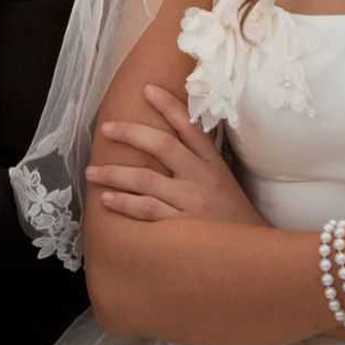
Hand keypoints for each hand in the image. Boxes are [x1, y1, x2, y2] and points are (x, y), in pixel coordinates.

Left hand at [87, 84, 264, 225]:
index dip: (169, 106)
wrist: (253, 255)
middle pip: (162, 146)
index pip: (190, 127)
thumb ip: (199, 160)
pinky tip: (107, 200)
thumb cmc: (233, 218)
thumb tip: (172, 137)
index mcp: (213, 164)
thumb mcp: (223, 181)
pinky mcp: (182, 228)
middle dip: (131, 133)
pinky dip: (125, 204)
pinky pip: (147, 211)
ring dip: (115, 174)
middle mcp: (201, 178)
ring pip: (146, 180)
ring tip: (91, 172)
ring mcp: (191, 202)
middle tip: (106, 128)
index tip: (147, 88)